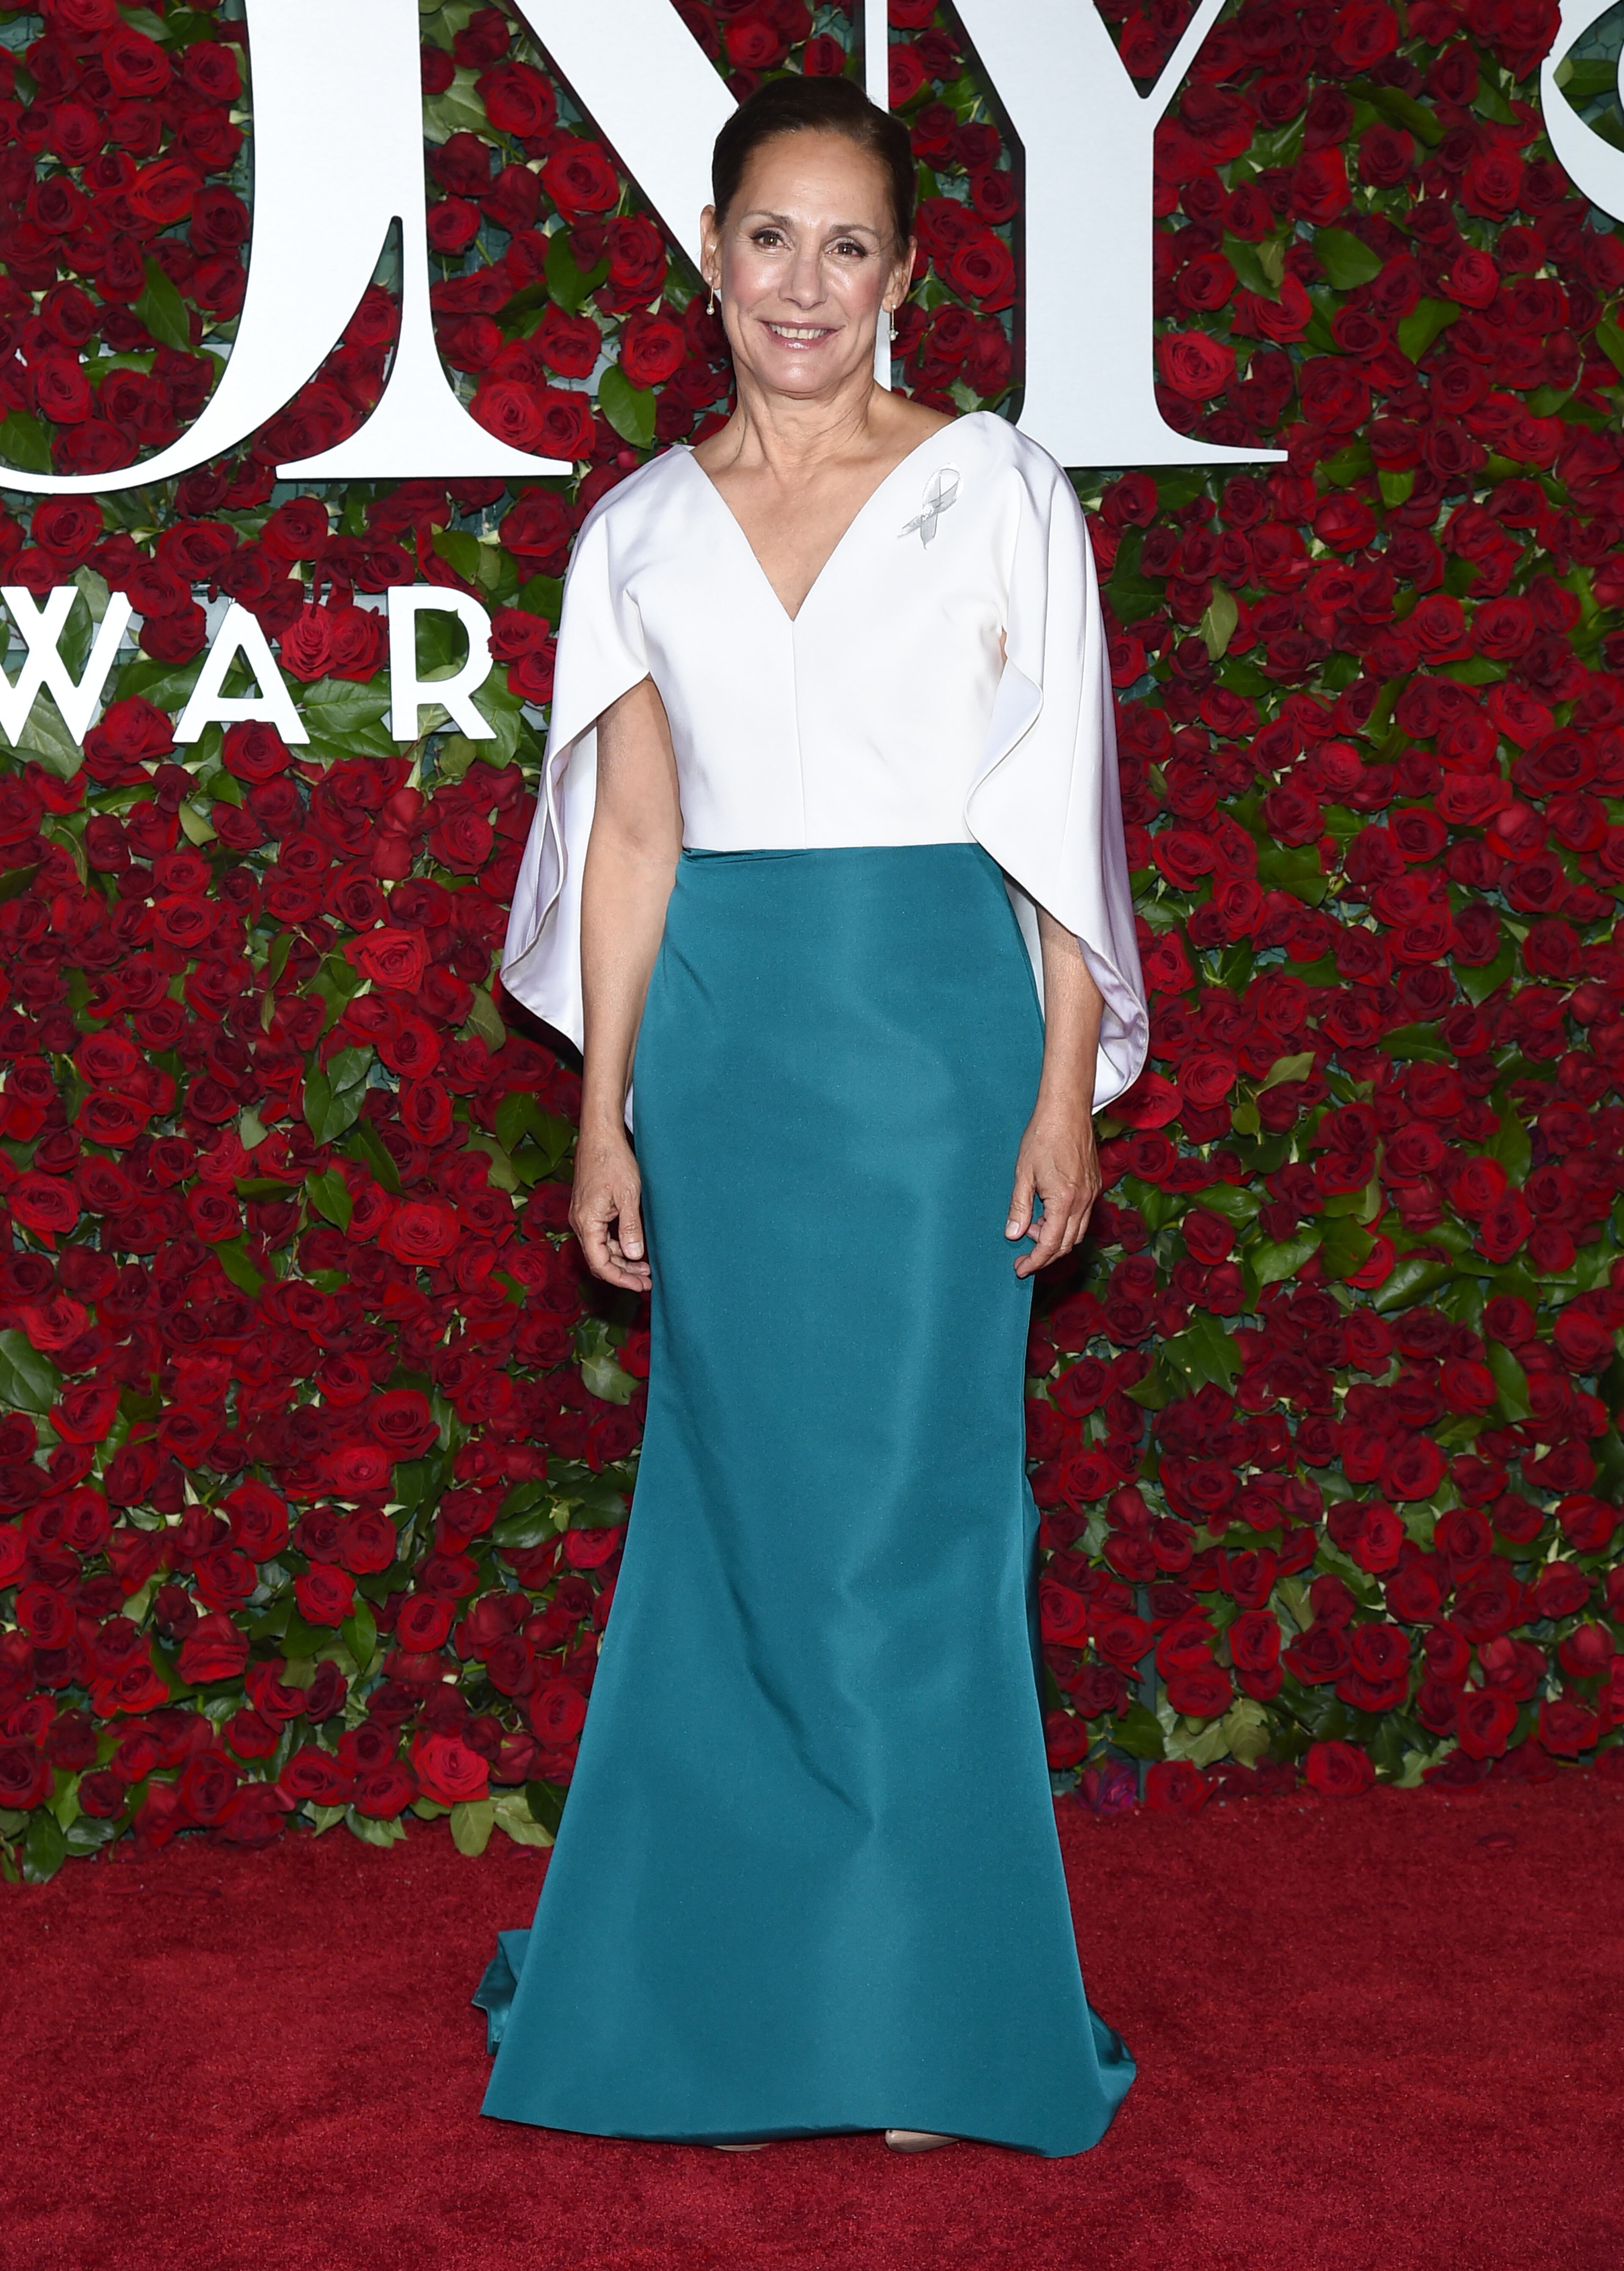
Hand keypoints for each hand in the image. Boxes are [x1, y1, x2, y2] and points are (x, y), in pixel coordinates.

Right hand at [571, 1125, 651, 1291]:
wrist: (600, 1135)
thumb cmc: (614, 1161)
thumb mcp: (628, 1195)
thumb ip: (630, 1228)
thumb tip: (635, 1256)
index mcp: (586, 1222)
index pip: (600, 1264)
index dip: (621, 1279)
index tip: (641, 1286)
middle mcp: (580, 1222)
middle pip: (599, 1260)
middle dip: (623, 1273)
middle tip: (648, 1281)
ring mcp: (583, 1216)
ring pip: (601, 1249)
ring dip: (622, 1260)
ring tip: (646, 1268)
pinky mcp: (589, 1209)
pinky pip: (601, 1236)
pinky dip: (617, 1246)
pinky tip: (635, 1247)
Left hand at [1005, 1100, 1099, 1278]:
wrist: (1067, 1110)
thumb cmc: (1042, 1137)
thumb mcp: (1023, 1174)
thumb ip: (1019, 1207)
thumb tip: (1013, 1234)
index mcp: (1065, 1200)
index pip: (1050, 1244)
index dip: (1035, 1261)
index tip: (1020, 1268)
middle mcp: (1083, 1201)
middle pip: (1067, 1244)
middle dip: (1044, 1254)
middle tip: (1022, 1255)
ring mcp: (1092, 1193)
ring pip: (1076, 1232)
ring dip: (1055, 1237)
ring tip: (1031, 1226)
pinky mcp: (1094, 1185)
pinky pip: (1082, 1216)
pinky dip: (1064, 1223)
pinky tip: (1046, 1212)